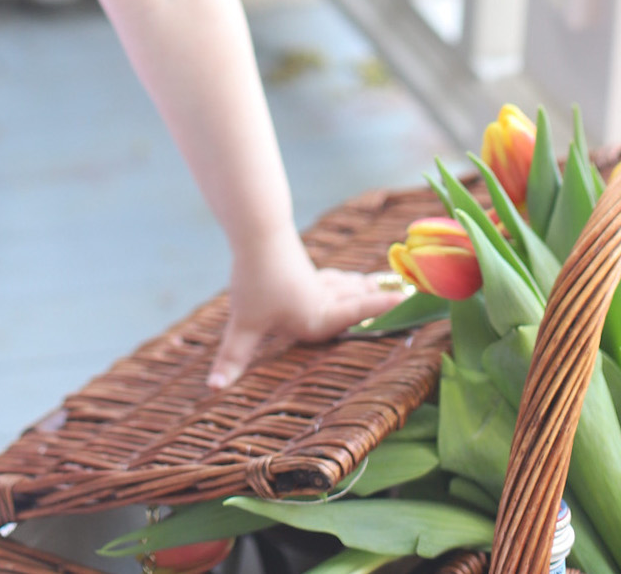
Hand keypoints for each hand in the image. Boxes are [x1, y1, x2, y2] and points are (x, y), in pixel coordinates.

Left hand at [208, 227, 404, 387]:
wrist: (258, 232)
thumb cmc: (255, 280)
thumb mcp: (243, 323)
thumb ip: (233, 357)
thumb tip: (213, 388)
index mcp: (317, 317)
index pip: (355, 317)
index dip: (381, 310)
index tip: (406, 301)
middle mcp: (323, 300)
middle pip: (357, 300)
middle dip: (381, 300)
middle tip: (408, 295)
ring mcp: (315, 281)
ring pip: (346, 286)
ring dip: (365, 288)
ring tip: (383, 286)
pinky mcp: (304, 267)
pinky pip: (333, 278)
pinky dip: (346, 281)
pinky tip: (343, 279)